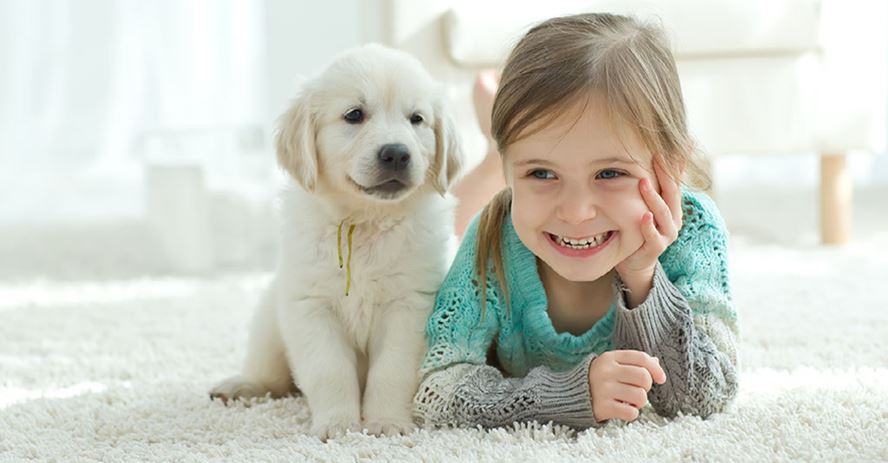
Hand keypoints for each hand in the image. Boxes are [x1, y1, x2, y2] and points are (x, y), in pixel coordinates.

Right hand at [588, 350, 666, 422]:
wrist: (569, 395)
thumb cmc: (596, 379)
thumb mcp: (611, 365)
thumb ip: (632, 362)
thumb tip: (655, 362)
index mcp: (609, 358)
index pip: (641, 358)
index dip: (656, 369)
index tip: (661, 379)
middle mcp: (606, 372)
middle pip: (643, 377)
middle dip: (646, 387)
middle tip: (638, 390)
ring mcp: (603, 390)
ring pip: (640, 397)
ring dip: (640, 402)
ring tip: (630, 401)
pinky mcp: (602, 407)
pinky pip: (631, 413)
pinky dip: (631, 413)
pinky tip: (623, 409)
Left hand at [615, 160, 682, 303]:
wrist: (636, 261)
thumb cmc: (640, 229)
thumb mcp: (647, 207)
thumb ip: (650, 189)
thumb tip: (646, 160)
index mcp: (673, 207)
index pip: (676, 180)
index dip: (674, 163)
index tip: (671, 145)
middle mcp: (674, 219)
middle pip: (672, 193)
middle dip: (665, 173)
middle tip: (657, 155)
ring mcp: (667, 234)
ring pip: (663, 213)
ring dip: (653, 197)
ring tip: (644, 182)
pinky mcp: (655, 248)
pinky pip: (653, 237)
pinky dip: (649, 226)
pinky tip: (644, 216)